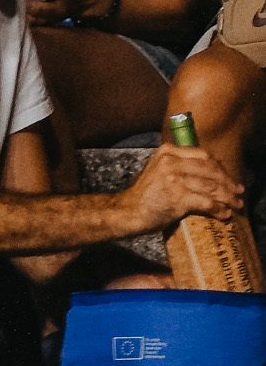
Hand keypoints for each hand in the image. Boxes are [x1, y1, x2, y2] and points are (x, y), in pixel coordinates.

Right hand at [126, 140, 244, 232]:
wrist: (127, 212)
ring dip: (227, 197)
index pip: (204, 155)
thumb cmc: (146, 195)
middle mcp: (170, 162)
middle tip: (238, 192)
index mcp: (167, 152)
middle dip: (228, 183)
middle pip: (210, 170)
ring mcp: (173, 179)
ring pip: (211, 186)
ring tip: (235, 205)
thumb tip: (213, 172)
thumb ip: (180, 166)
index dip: (221, 168)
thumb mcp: (160, 171)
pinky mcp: (177, 197)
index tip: (229, 178)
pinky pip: (206, 202)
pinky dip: (218, 209)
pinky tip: (224, 213)